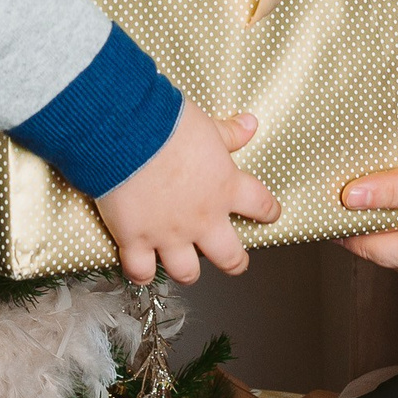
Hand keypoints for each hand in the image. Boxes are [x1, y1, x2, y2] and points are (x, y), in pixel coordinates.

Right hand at [94, 102, 280, 284]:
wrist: (127, 134)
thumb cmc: (167, 125)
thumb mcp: (205, 125)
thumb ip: (228, 133)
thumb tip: (250, 125)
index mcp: (225, 188)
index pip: (260, 205)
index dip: (268, 211)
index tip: (270, 214)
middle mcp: (202, 219)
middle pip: (230, 257)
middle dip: (235, 262)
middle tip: (235, 261)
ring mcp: (169, 234)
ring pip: (187, 272)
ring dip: (187, 271)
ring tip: (185, 267)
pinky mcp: (136, 240)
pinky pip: (140, 271)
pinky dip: (141, 273)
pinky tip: (141, 271)